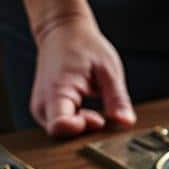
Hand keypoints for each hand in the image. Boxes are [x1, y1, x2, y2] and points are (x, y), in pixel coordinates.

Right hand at [30, 14, 134, 137]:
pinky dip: (78, 125)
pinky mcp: (46, 111)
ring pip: (62, 135)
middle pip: (62, 135)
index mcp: (56, 91)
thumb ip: (117, 99)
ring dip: (83, 129)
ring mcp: (41, 109)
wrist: (61, 32)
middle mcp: (43, 104)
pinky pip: (62, 127)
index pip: (60, 127)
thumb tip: (126, 122)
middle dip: (86, 132)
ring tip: (96, 110)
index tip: (99, 118)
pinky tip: (91, 114)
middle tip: (103, 115)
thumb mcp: (109, 71)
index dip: (83, 129)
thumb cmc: (83, 46)